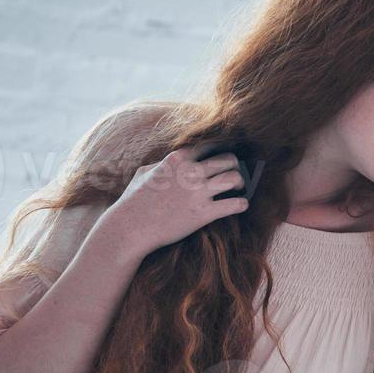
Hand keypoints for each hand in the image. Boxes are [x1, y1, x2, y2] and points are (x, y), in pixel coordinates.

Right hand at [105, 145, 248, 254]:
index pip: (210, 146)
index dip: (221, 151)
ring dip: (241, 183)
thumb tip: (172, 163)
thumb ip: (163, 164)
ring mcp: (198, 192)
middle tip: (236, 175)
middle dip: (235, 166)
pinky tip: (240, 205)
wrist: (131, 227)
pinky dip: (242, 204)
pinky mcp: (204, 213)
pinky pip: (235, 204)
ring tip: (238, 190)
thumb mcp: (144, 173)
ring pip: (235, 178)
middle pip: (229, 159)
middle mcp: (190, 171)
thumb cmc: (134, 201)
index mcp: (177, 159)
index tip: (226, 158)